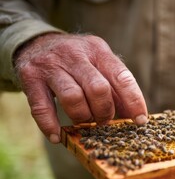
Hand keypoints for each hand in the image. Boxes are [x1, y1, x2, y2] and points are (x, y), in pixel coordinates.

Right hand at [15, 33, 147, 142]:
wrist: (36, 42)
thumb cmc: (78, 61)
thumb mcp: (98, 64)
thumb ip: (115, 87)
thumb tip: (134, 116)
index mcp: (98, 50)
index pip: (122, 77)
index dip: (134, 101)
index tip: (140, 121)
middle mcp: (75, 54)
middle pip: (98, 88)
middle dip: (104, 111)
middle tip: (104, 121)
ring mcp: (51, 64)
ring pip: (72, 97)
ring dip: (82, 117)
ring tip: (84, 121)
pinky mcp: (30, 76)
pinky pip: (42, 107)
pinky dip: (50, 126)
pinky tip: (57, 136)